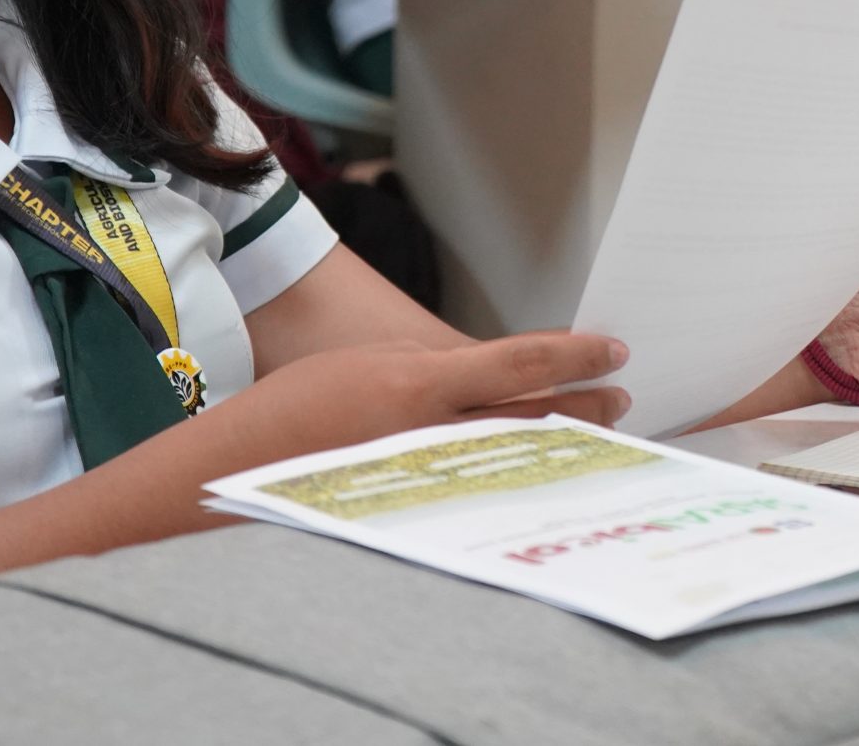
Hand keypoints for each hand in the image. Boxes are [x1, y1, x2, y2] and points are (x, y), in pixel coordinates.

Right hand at [237, 331, 629, 457]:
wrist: (237, 467)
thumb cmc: (291, 405)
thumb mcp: (366, 362)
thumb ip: (430, 369)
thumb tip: (485, 380)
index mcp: (418, 383)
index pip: (520, 365)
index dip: (574, 356)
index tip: (611, 349)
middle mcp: (430, 435)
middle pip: (532, 418)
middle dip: (584, 406)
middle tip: (621, 396)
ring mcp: (426, 479)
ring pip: (515, 457)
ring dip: (560, 442)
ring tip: (596, 432)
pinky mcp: (415, 509)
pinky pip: (479, 487)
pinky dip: (514, 474)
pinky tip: (535, 472)